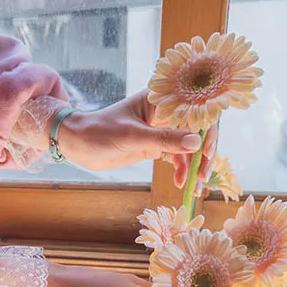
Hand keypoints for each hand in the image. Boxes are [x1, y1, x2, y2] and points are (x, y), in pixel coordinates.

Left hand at [56, 90, 204, 170]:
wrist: (78, 144)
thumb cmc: (100, 132)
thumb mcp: (132, 137)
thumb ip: (164, 139)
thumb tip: (196, 143)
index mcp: (161, 99)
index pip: (196, 108)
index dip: (207, 128)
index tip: (207, 151)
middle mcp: (166, 111)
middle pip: (198, 128)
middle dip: (204, 152)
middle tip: (203, 175)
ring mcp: (162, 128)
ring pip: (189, 145)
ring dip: (194, 165)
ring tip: (195, 187)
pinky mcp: (157, 144)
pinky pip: (178, 156)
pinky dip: (183, 169)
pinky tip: (181, 183)